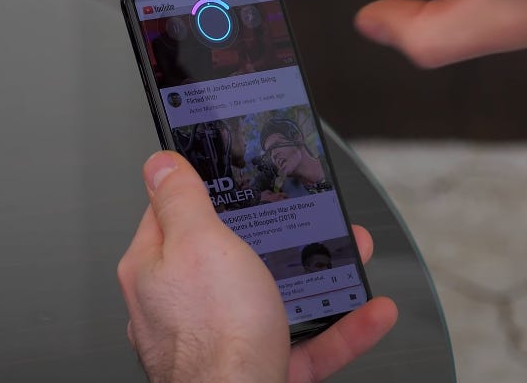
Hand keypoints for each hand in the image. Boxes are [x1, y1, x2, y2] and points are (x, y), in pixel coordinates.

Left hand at [118, 151, 396, 382]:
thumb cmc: (212, 336)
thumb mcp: (198, 243)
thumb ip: (180, 199)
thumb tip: (159, 164)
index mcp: (159, 267)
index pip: (174, 212)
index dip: (207, 189)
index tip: (235, 176)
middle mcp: (183, 304)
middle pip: (234, 254)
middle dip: (281, 234)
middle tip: (307, 219)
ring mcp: (221, 337)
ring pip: (275, 295)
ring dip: (321, 276)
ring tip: (349, 256)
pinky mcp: (257, 365)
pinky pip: (305, 341)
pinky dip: (340, 327)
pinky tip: (366, 312)